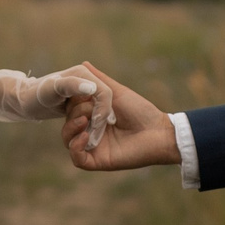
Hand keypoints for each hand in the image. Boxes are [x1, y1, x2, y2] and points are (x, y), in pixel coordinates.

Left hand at [0, 66, 104, 125]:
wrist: (24, 99)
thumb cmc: (36, 94)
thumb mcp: (52, 89)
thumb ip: (72, 85)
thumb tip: (91, 88)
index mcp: (84, 74)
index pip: (105, 93)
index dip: (103, 110)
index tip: (95, 126)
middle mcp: (87, 79)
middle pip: (105, 102)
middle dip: (100, 119)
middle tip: (91, 135)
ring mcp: (84, 90)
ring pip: (100, 109)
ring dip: (96, 123)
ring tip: (86, 135)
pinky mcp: (80, 100)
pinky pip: (92, 113)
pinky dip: (90, 123)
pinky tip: (83, 132)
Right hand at [60, 64, 179, 171]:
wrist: (157, 131)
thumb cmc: (140, 111)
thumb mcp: (116, 92)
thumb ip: (98, 80)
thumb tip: (83, 64)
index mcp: (93, 116)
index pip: (70, 108)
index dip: (70, 101)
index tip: (77, 92)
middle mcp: (89, 131)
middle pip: (67, 122)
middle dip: (75, 112)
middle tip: (91, 108)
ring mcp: (92, 146)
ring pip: (67, 140)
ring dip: (71, 127)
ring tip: (85, 120)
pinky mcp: (97, 161)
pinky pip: (76, 158)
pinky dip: (75, 146)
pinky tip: (85, 135)